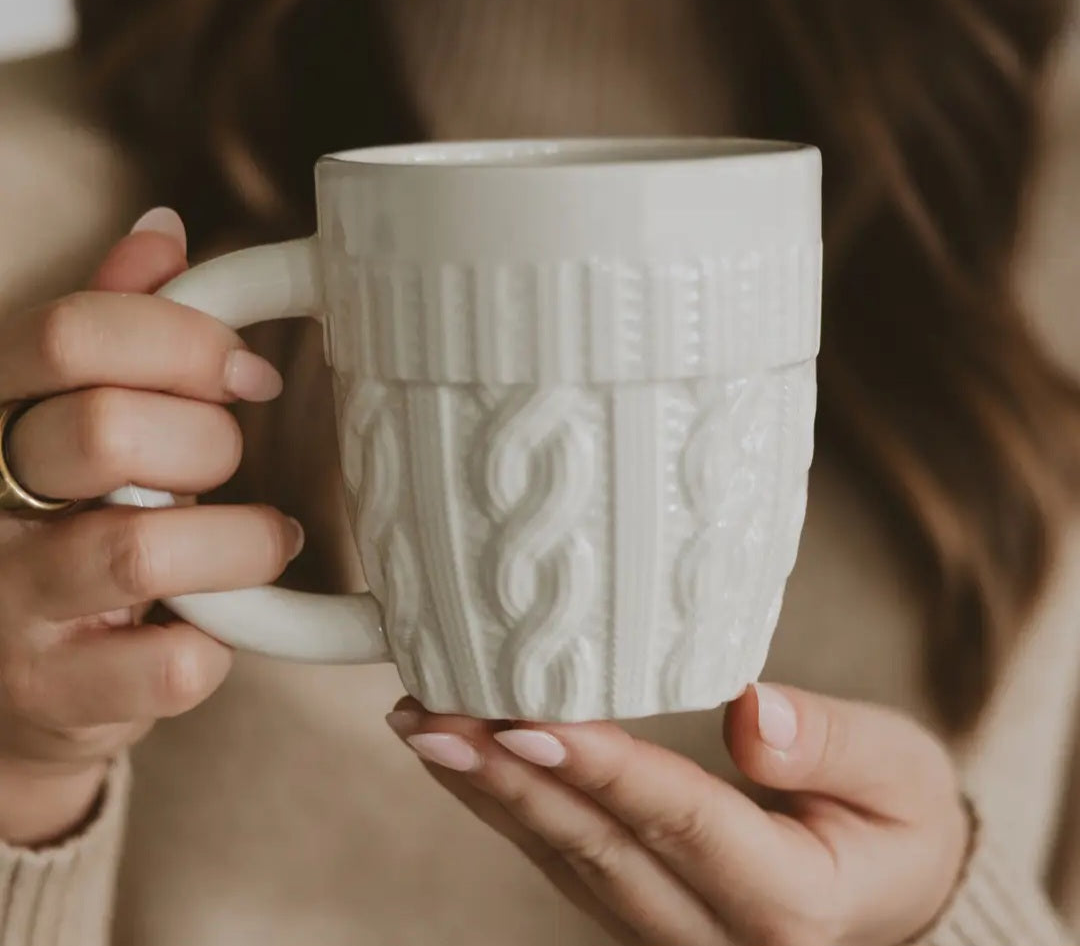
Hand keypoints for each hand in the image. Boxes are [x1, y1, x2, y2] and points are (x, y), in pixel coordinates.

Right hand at [0, 209, 302, 844]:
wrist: (10, 684)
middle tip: (228, 467)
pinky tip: (212, 626)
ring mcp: (6, 606)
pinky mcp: (53, 697)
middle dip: (209, 443)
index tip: (249, 374)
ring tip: (266, 542)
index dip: (184, 340)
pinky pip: (173, 662)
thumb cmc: (59, 524)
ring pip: (140, 550)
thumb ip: (111, 328)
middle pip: (108, 430)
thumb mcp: (67, 415)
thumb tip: (164, 230)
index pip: (69, 333)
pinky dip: (218, 642)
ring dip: (238, 542)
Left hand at [388, 686, 969, 945]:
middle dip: (507, 778)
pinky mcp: (642, 912)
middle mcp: (715, 934)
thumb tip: (750, 712)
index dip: (600, 769)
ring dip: (489, 791)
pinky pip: (566, 860)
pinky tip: (468, 759)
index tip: (525, 719)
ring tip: (423, 726)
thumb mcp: (901, 773)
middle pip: (596, 848)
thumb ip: (833, 743)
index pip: (679, 820)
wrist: (894, 888)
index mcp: (788, 903)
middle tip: (430, 718)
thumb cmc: (898, 820)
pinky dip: (512, 805)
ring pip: (565, 860)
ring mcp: (669, 932)